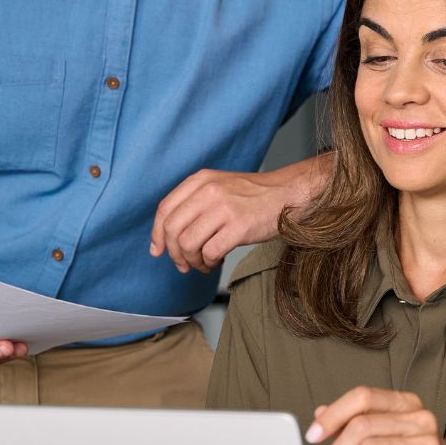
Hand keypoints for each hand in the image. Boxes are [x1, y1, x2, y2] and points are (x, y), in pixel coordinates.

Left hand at [149, 168, 291, 272]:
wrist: (288, 195)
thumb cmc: (254, 196)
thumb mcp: (219, 186)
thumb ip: (194, 203)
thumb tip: (166, 237)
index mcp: (201, 180)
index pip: (165, 209)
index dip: (157, 234)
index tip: (158, 250)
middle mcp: (209, 191)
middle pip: (172, 229)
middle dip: (174, 253)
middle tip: (184, 264)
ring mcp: (224, 208)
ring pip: (188, 244)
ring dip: (192, 261)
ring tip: (203, 263)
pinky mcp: (239, 226)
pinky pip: (210, 252)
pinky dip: (209, 262)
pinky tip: (217, 261)